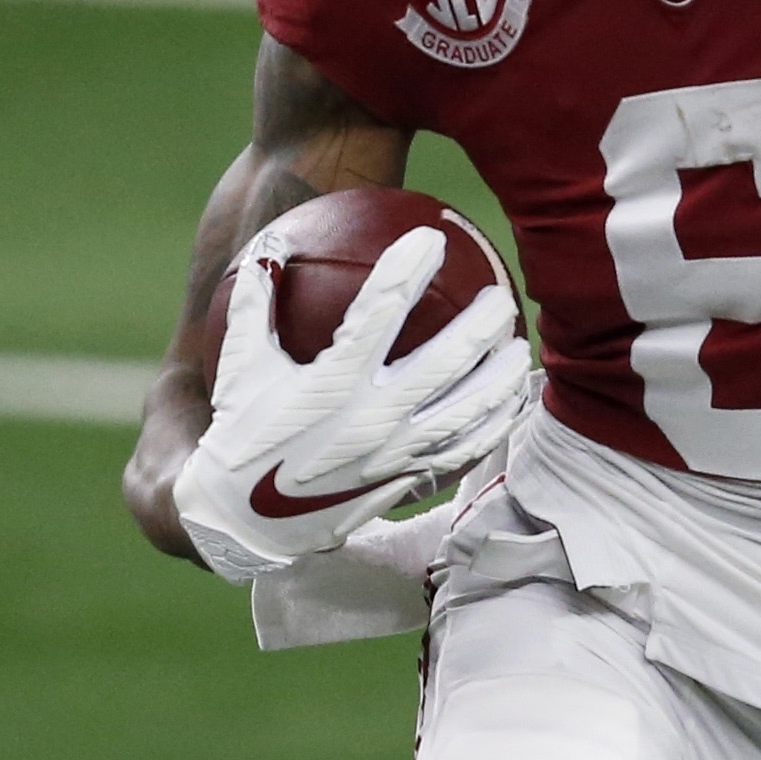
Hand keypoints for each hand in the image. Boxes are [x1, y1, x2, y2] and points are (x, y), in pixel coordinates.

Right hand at [171, 225, 529, 584]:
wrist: (244, 521)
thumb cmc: (243, 434)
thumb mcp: (239, 367)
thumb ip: (252, 304)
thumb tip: (268, 245)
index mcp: (331, 383)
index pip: (381, 311)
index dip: (409, 268)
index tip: (431, 237)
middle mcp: (369, 418)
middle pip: (446, 362)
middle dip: (481, 323)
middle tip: (502, 293)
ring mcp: (394, 454)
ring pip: (467, 411)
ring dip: (499, 377)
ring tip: (521, 346)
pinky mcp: (405, 481)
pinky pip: (464, 451)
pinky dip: (495, 425)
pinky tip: (513, 403)